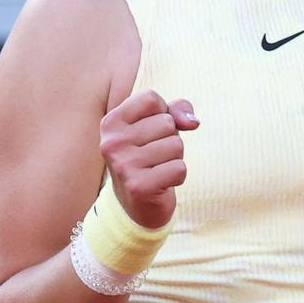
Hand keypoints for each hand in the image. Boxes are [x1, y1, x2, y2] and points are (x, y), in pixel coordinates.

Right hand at [99, 90, 198, 227]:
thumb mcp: (158, 125)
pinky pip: (179, 168)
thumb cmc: (150, 155)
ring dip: (174, 158)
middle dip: (170, 139)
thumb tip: (192, 122)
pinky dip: (178, 175)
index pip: (151, 98)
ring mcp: (123, 165)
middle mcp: (112, 143)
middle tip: (154, 155)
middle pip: (167, 122)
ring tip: (157, 168)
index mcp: (111, 122)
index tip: (150, 131)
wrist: (138, 204)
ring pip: (176, 145)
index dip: (163, 113)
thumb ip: (177, 110)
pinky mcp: (139, 187)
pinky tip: (162, 182)